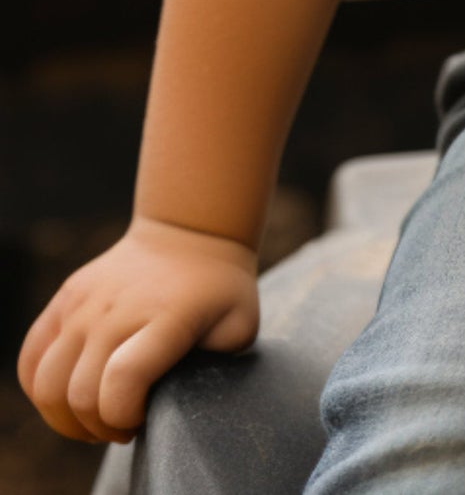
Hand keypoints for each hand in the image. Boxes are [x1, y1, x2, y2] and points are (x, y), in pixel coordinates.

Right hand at [17, 216, 258, 443]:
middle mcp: (119, 310)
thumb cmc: (219, 288)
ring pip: (47, 384)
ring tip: (95, 416)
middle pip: (80, 394)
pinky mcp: (65, 298)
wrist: (189, 232)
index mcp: (167, 317)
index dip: (124, 417)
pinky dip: (40, 389)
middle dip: (99, 427)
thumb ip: (215, 365)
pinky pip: (31, 357)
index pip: (123, 381)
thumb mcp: (238, 325)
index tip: (142, 420)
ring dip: (65, 417)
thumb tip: (181, 394)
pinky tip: (69, 395)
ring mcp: (86, 303)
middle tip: (122, 427)